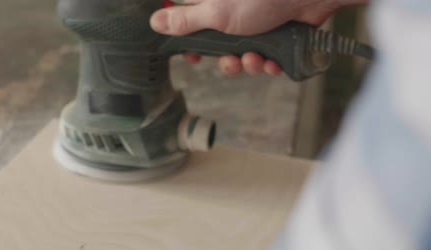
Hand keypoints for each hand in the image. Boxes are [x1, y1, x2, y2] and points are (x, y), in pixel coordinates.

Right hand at [150, 0, 340, 75]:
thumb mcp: (217, 13)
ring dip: (247, 64)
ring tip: (256, 59)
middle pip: (217, 43)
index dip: (188, 42)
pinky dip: (268, 63)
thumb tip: (155, 21)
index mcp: (213, 1)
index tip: (193, 55)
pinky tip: (273, 62)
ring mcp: (255, 22)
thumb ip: (185, 20)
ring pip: (241, 53)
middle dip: (224, 60)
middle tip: (230, 61)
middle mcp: (232, 10)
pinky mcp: (275, 33)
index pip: (190, 20)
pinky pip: (264, 56)